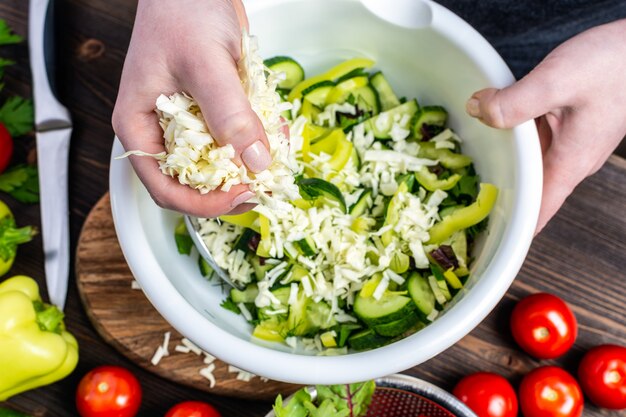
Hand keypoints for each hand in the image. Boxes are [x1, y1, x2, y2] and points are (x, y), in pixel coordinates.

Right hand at [112, 0, 267, 216]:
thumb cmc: (181, 12)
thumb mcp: (205, 64)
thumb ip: (229, 114)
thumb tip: (255, 162)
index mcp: (140, 127)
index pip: (165, 188)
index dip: (203, 204)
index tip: (241, 196)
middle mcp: (163, 132)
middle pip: (196, 184)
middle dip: (233, 188)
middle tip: (267, 182)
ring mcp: (191, 126)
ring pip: (221, 166)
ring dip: (252, 167)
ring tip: (278, 154)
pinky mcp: (215, 115)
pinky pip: (237, 141)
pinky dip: (260, 143)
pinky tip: (278, 133)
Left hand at [466, 19, 625, 232]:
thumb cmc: (615, 65)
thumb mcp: (558, 81)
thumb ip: (514, 102)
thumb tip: (477, 112)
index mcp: (569, 163)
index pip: (537, 212)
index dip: (512, 229)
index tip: (484, 238)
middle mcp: (572, 160)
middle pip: (529, 190)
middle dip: (498, 196)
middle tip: (460, 199)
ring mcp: (572, 145)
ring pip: (530, 165)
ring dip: (504, 165)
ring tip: (467, 168)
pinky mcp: (571, 127)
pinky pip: (537, 143)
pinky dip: (515, 142)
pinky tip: (494, 128)